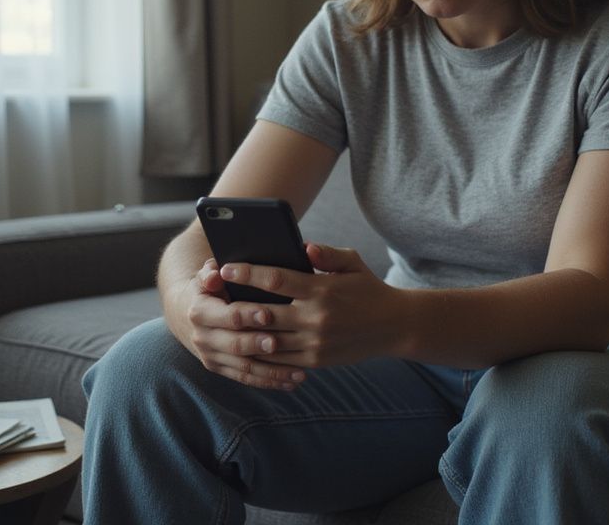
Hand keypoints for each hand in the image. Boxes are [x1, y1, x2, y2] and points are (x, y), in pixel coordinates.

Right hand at [167, 258, 308, 390]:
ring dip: (272, 371)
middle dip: (258, 345)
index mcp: (200, 312)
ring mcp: (212, 357)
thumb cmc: (209, 289)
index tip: (268, 314)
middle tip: (280, 344)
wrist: (187, 314)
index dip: (247, 315)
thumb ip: (211, 272)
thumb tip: (214, 273)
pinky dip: (269, 381)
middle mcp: (203, 338)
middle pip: (235, 345)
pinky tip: (292, 382)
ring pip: (244, 367)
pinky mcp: (221, 369)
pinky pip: (247, 378)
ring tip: (299, 373)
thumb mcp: (206, 276)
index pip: (227, 315)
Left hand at [220, 243, 407, 369]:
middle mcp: (315, 318)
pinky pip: (279, 359)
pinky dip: (259, 352)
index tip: (227, 268)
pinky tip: (243, 343)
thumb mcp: (352, 262)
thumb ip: (326, 253)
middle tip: (214, 297)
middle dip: (235, 304)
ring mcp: (314, 343)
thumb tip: (303, 246)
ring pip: (266, 340)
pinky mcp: (315, 361)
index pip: (276, 280)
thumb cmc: (369, 289)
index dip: (247, 274)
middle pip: (264, 312)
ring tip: (221, 322)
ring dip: (242, 332)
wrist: (395, 327)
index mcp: (321, 290)